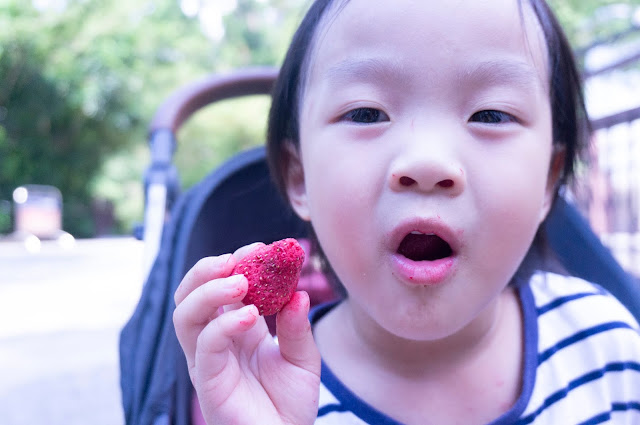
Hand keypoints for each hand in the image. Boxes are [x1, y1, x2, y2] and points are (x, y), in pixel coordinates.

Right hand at [173, 243, 320, 424]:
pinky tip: (250, 315)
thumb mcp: (303, 359)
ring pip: (185, 315)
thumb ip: (296, 327)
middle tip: (238, 258)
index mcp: (235, 329)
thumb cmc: (290, 404)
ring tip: (241, 281)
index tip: (261, 248)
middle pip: (190, 295)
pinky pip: (205, 345)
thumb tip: (298, 292)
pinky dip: (224, 324)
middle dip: (207, 269)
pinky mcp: (209, 381)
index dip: (236, 263)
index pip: (220, 287)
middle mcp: (215, 341)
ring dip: (209, 290)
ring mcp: (208, 360)